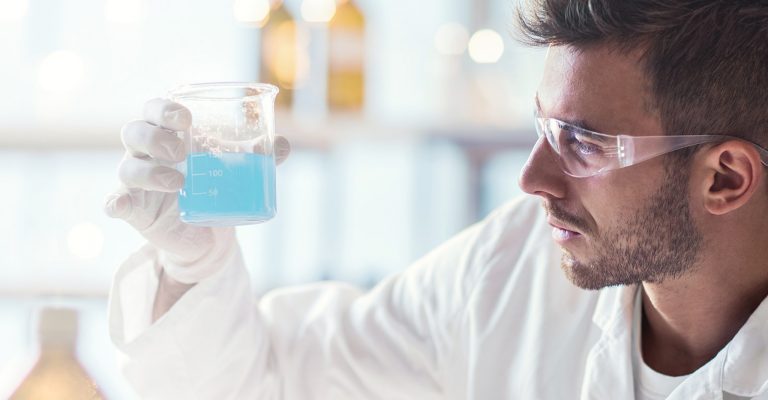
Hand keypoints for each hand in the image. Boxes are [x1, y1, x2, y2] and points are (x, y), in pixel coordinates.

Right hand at [104, 98, 290, 282]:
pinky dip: (114, 202)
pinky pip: (114, 202)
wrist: (205, 233)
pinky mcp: (133, 209)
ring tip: (177, 182)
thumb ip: (259, 157)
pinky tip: (119, 205)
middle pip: (134, 130)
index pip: (155, 109)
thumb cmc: (214, 186)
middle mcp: (147, 152)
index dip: (164, 108)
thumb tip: (283, 145)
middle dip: (154, 136)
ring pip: (127, 165)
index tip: (186, 118)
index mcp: (169, 134)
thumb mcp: (236, 171)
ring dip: (148, 171)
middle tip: (180, 150)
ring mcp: (136, 181)